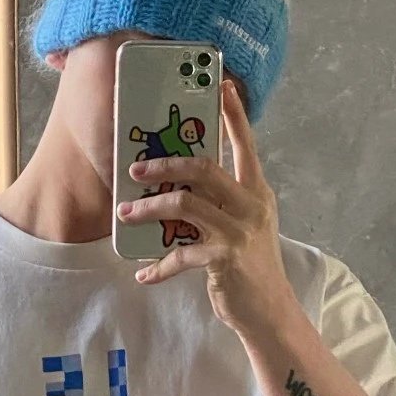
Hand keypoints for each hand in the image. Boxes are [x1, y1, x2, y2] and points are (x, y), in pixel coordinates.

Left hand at [116, 79, 297, 336]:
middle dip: (166, 164)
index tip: (221, 83)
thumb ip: (222, 203)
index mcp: (257, 192)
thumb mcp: (245, 226)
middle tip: (136, 168)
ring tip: (125, 213)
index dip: (233, 113)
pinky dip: (158, 266)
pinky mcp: (224, 259)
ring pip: (185, 204)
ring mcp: (238, 231)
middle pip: (204, 168)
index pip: (245, 143)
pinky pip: (181, 255)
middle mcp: (251, 205)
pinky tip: (143, 274)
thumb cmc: (251, 267)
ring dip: (149, 208)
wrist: (270, 312)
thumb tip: (180, 187)